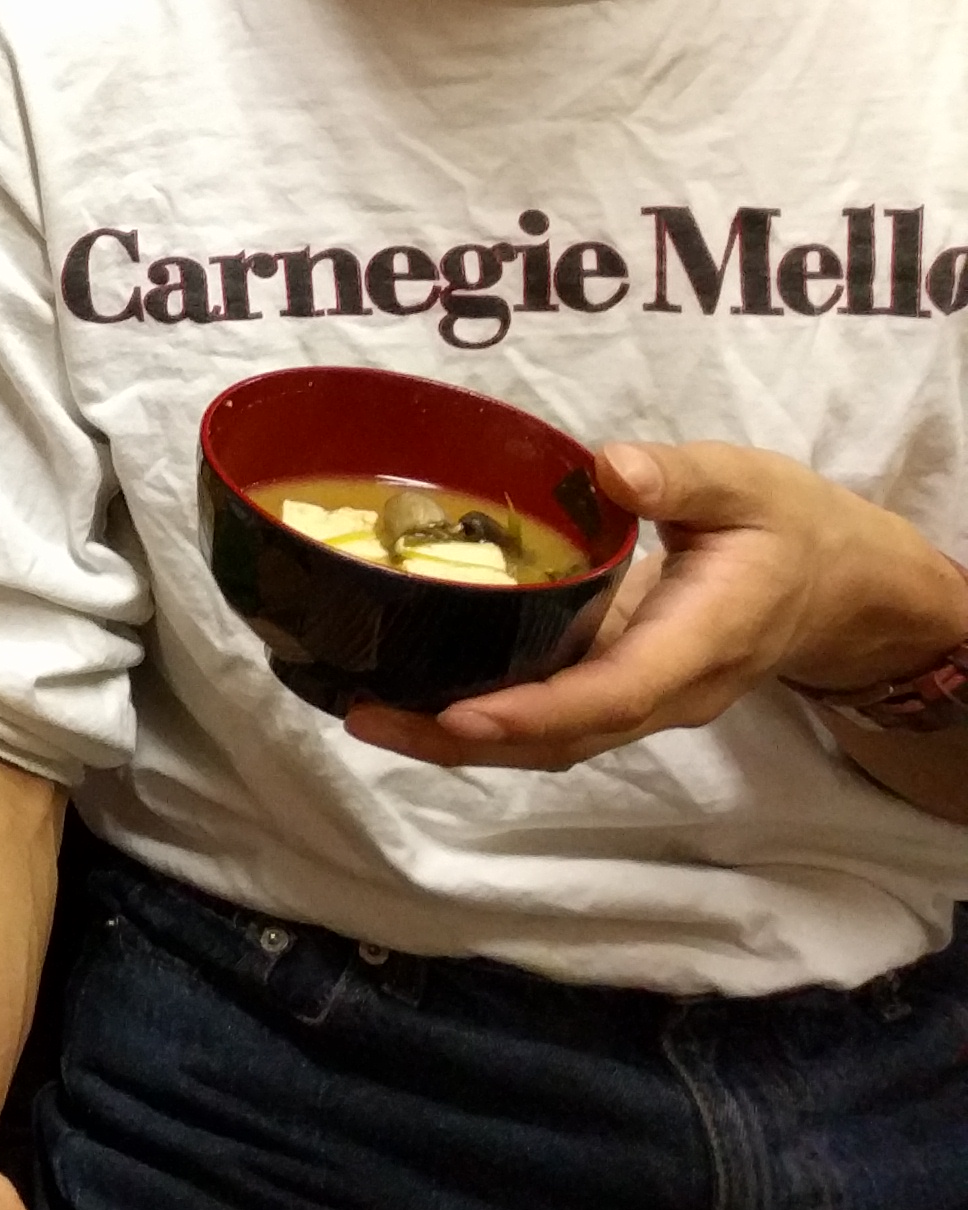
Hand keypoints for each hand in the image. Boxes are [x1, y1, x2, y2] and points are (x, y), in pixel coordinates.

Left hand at [349, 440, 967, 773]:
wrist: (843, 586)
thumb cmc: (792, 528)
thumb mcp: (749, 485)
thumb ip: (684, 478)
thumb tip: (610, 468)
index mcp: (699, 641)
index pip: (612, 694)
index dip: (534, 713)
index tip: (457, 715)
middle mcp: (667, 689)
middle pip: (564, 737)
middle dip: (465, 741)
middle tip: (366, 718)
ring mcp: (644, 695)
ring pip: (554, 739)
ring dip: (462, 738)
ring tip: (367, 714)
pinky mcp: (623, 684)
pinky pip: (554, 715)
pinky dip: (486, 716)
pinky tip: (418, 690)